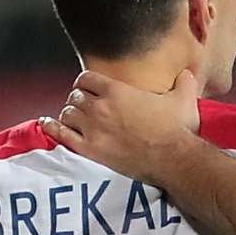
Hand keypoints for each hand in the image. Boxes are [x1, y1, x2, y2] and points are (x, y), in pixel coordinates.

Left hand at [49, 66, 206, 184]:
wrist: (174, 160)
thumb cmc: (178, 131)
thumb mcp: (184, 101)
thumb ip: (184, 83)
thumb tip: (188, 74)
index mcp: (117, 91)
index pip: (86, 78)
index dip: (86, 82)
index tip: (88, 88)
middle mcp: (100, 106)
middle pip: (75, 96)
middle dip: (78, 100)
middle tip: (83, 107)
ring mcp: (92, 128)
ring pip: (66, 113)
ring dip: (68, 114)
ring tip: (72, 118)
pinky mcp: (89, 149)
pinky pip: (61, 134)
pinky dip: (51, 128)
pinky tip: (47, 124)